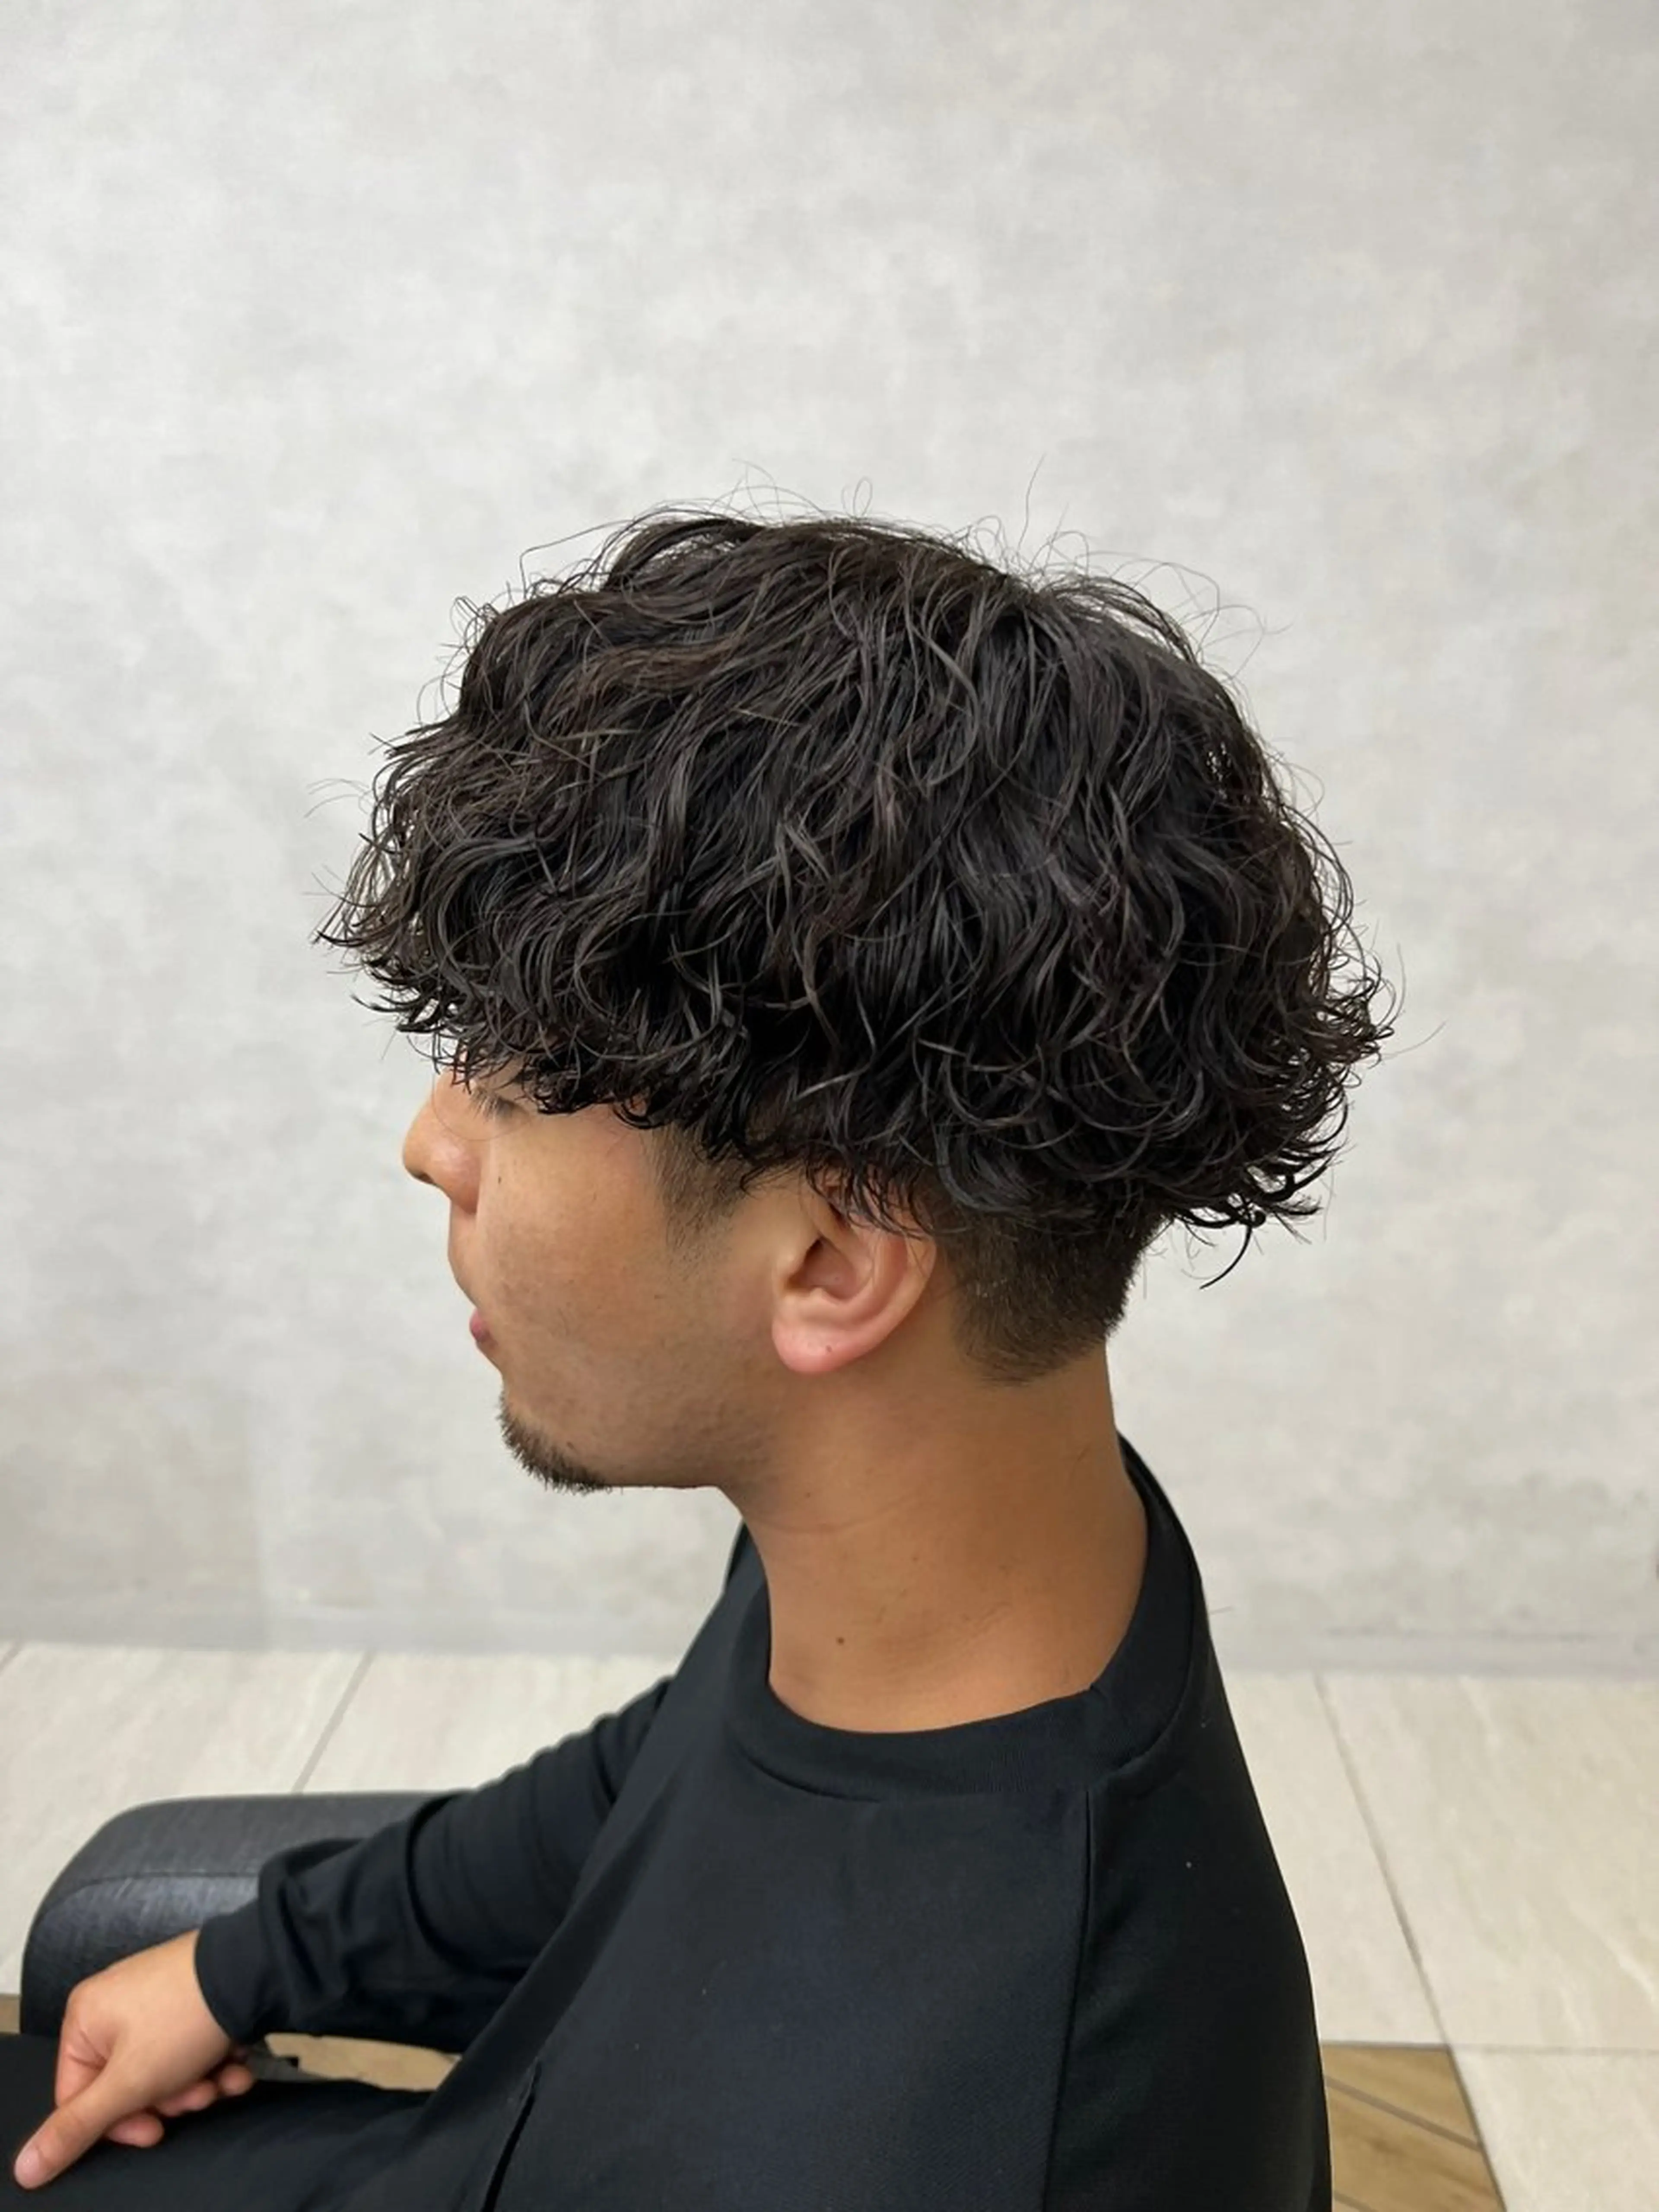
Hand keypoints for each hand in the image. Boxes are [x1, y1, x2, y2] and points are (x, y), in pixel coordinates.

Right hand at [12, 1929, 259, 2189]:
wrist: (256, 1969)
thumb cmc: (185, 2017)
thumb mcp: (127, 2083)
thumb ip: (77, 2127)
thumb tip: (27, 2166)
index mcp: (86, 2018)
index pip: (80, 2096)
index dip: (119, 2123)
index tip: (154, 2131)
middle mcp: (116, 2004)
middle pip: (128, 2085)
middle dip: (170, 2099)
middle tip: (198, 2094)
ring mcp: (155, 1999)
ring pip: (165, 2071)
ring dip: (198, 2084)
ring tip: (224, 2075)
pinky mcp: (191, 1999)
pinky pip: (190, 2047)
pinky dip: (215, 2062)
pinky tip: (237, 2062)